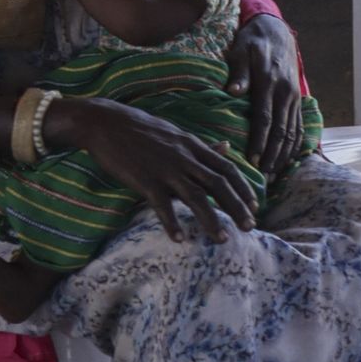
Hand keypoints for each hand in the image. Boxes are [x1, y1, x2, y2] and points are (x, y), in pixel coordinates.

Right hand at [52, 97, 256, 241]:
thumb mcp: (176, 133)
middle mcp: (184, 157)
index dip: (243, 188)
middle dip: (237, 207)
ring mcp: (165, 168)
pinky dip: (171, 222)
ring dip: (211, 220)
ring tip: (222, 240)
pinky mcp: (144, 179)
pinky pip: (161, 204)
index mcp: (192, 146)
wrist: (105, 121)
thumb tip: (227, 147)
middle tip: (250, 227)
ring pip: (195, 197)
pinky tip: (179, 238)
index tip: (255, 206)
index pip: (227, 168)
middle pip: (218, 184)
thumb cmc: (140, 128)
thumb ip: (201, 145)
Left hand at [228, 13, 303, 177]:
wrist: (276, 31)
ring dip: (285, 155)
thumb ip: (239, 72)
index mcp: (270, 82)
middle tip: (264, 177)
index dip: (260, 142)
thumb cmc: (253, 42)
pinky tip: (288, 161)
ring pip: (293, 132)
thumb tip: (233, 90)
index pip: (265, 118)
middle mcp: (286, 93)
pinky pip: (299, 127)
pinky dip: (295, 146)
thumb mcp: (241, 51)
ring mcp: (294, 98)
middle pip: (281, 131)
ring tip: (275, 175)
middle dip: (273, 156)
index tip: (253, 161)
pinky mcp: (297, 100)